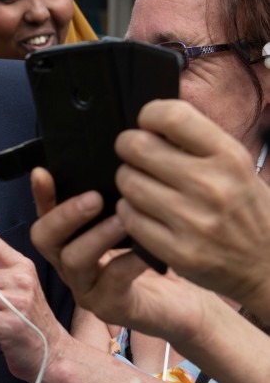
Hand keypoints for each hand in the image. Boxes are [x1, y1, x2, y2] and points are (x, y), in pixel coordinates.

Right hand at [29, 167, 216, 344]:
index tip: (43, 173)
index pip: (44, 213)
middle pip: (43, 239)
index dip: (40, 194)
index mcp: (71, 241)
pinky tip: (148, 249)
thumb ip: (119, 198)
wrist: (187, 305)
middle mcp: (70, 264)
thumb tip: (119, 161)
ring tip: (123, 219)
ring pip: (73, 260)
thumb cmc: (160, 256)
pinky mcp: (111, 307)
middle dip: (64, 215)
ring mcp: (87, 288)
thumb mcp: (137, 222)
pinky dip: (128, 261)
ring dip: (97, 236)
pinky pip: (112, 281)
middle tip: (94, 198)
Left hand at [114, 99, 269, 308]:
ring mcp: (194, 221)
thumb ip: (197, 142)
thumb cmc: (245, 208)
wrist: (268, 266)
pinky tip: (146, 212)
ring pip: (127, 181)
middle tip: (136, 156)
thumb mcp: (236, 166)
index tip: (148, 125)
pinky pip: (128, 216)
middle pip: (136, 147)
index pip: (172, 116)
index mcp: (229, 157)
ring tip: (145, 186)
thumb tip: (150, 119)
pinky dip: (130, 212)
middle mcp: (212, 186)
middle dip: (129, 148)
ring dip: (129, 181)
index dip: (149, 116)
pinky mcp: (177, 251)